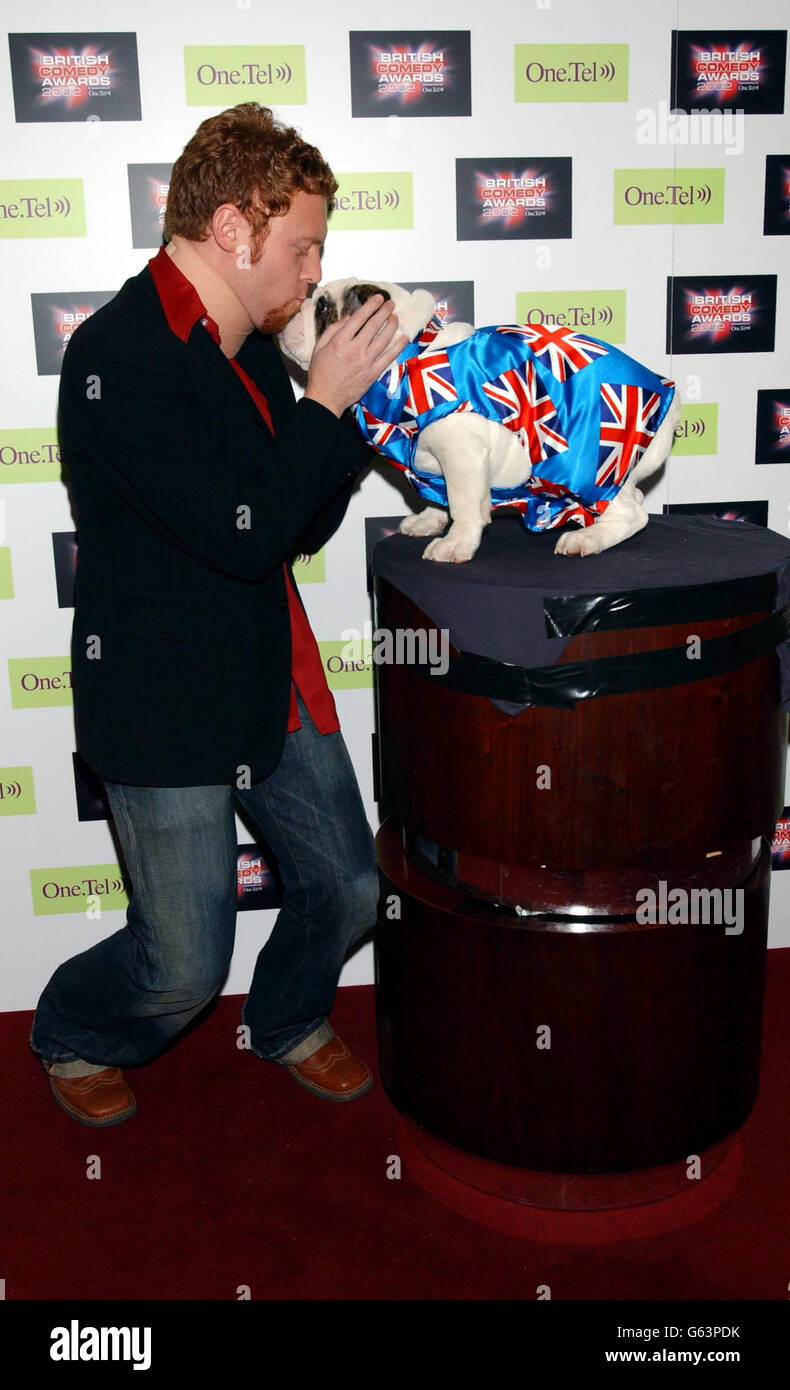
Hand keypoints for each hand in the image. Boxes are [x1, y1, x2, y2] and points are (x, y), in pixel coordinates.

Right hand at [303, 295, 407, 417]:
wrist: (326, 398)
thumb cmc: (320, 374)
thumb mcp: (319, 348)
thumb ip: (333, 330)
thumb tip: (348, 318)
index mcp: (340, 341)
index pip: (359, 318)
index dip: (370, 306)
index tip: (377, 298)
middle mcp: (354, 349)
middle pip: (373, 325)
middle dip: (384, 311)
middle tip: (390, 304)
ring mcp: (366, 362)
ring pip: (383, 338)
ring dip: (392, 325)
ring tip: (395, 317)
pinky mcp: (373, 373)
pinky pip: (389, 357)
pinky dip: (398, 346)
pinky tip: (404, 338)